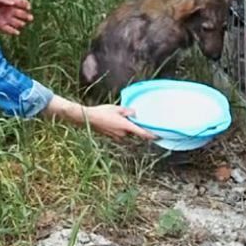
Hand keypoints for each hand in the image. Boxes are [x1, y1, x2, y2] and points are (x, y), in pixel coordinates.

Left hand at [0, 0, 33, 35]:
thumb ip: (4, 0)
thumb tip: (13, 3)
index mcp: (9, 2)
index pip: (21, 3)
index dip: (26, 4)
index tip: (28, 7)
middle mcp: (9, 10)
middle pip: (21, 13)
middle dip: (26, 16)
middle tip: (30, 18)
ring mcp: (5, 18)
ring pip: (17, 22)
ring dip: (20, 23)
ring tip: (22, 23)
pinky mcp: (0, 25)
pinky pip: (10, 29)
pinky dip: (14, 31)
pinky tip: (17, 32)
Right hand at [43, 96, 157, 139]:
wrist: (87, 118)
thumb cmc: (101, 112)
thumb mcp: (116, 108)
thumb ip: (127, 111)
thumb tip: (135, 112)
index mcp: (125, 126)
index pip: (142, 133)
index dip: (151, 135)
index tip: (158, 137)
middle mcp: (122, 133)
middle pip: (134, 132)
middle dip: (135, 127)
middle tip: (134, 119)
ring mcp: (116, 135)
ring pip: (126, 132)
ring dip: (126, 127)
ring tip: (120, 118)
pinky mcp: (110, 135)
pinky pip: (119, 133)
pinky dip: (120, 128)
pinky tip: (113, 121)